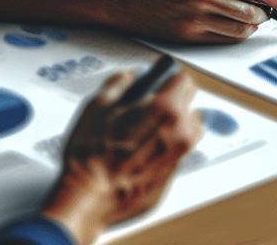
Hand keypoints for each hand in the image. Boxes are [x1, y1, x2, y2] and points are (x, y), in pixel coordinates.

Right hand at [42, 66, 202, 244]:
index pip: (183, 77)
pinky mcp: (172, 177)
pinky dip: (166, 147)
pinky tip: (142, 151)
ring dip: (175, 122)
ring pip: (189, 128)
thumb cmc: (89, 158)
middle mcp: (179, 132)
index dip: (169, 75)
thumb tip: (126, 78)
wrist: (86, 202)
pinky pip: (178, 153)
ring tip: (147, 128)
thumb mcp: (96, 107)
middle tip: (150, 102)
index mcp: (164, 109)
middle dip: (173, 96)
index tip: (160, 77)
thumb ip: (116, 84)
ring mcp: (178, 157)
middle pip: (190, 101)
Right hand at [115, 0, 276, 43]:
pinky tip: (240, 29)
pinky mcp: (189, 35)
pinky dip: (237, 35)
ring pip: (239, 26)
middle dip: (266, 14)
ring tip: (257, 21)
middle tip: (273, 13)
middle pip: (249, 9)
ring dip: (253, 26)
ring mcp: (196, 16)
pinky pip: (223, 38)